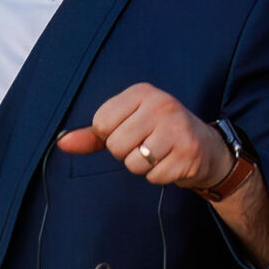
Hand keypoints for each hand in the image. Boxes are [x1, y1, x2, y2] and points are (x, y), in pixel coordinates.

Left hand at [57, 85, 234, 191]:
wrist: (206, 149)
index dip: (110, 136)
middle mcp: (161, 105)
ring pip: (133, 163)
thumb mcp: (127, 125)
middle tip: (148, 145)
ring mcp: (177, 128)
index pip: (101, 123)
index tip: (132, 131)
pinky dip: (160, 175)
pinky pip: (153, 176)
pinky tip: (172, 162)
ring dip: (143, 167)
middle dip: (127, 153)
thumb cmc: (159, 134)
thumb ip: (93, 135)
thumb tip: (62, 143)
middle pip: (116, 145)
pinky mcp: (188, 153)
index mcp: (143, 92)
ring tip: (160, 153)